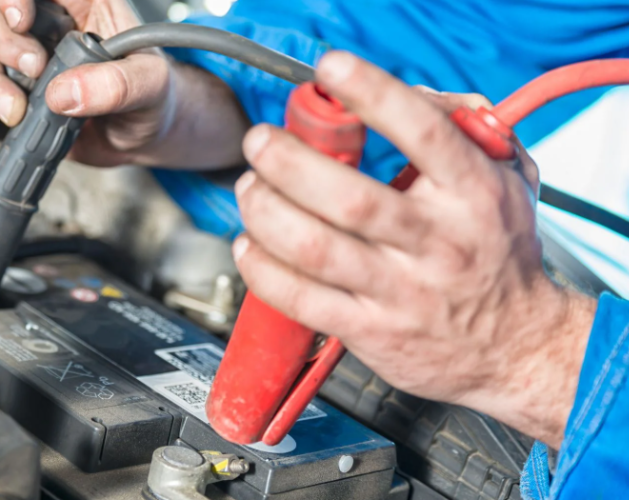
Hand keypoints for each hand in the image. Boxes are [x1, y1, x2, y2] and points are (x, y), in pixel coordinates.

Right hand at [0, 0, 248, 167]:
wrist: (145, 138)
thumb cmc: (155, 97)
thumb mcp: (151, 85)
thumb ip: (118, 85)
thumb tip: (66, 93)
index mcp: (77, 1)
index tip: (21, 20)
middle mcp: (43, 23)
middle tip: (32, 71)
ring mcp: (20, 58)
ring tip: (15, 111)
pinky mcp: (8, 93)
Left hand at [232, 51, 596, 448]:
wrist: (517, 346)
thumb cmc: (498, 255)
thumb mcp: (507, 180)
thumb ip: (463, 128)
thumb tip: (406, 92)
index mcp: (473, 195)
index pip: (424, 134)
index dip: (373, 94)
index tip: (332, 69)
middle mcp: (437, 243)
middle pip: (350, 198)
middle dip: (288, 162)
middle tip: (260, 141)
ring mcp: (401, 292)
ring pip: (315, 248)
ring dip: (265, 211)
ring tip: (249, 188)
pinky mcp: (371, 331)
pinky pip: (301, 299)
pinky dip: (262, 269)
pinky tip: (249, 244)